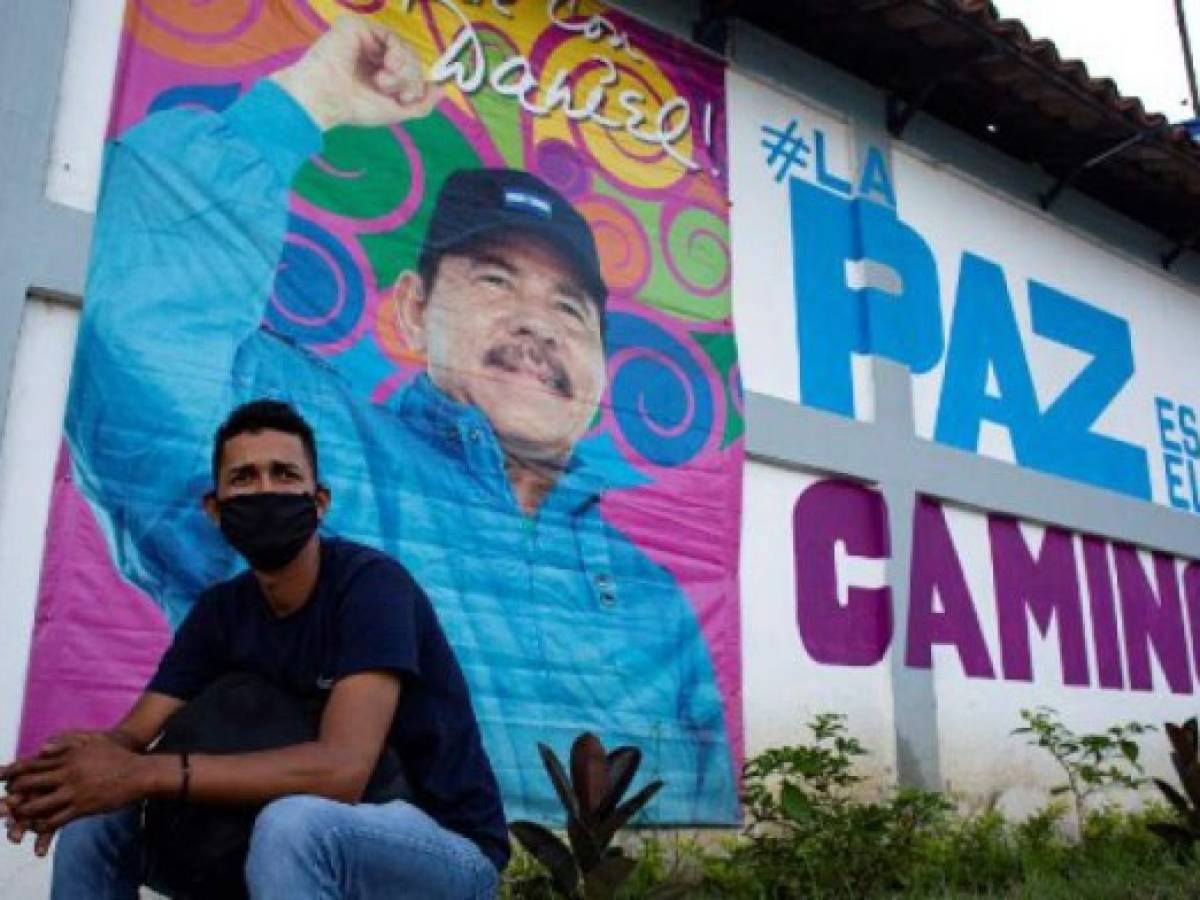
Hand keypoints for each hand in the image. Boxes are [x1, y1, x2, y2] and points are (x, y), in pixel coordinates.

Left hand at [2, 735, 149, 837]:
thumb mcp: (94, 741)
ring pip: (38, 805)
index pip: (34, 763)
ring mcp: (75, 791)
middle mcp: (68, 773)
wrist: (140, 773)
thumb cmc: (117, 755)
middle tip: (4, 802)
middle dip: (12, 794)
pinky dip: (43, 826)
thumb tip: (42, 747)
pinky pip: (56, 820)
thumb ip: (67, 741)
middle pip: (30, 784)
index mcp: (68, 756)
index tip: (0, 776)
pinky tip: (38, 827)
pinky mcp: (83, 807)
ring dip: (24, 813)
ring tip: (16, 818)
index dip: (13, 770)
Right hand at [269, 15, 440, 130]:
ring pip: (404, 47)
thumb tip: (442, 90)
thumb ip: (421, 103)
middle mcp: (372, 54)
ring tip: (382, 81)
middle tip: (392, 90)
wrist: (327, 99)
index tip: (405, 98)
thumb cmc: (355, 108)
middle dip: (409, 77)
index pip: (410, 71)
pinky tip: (386, 66)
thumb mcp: (396, 111)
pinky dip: (396, 53)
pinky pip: (390, 35)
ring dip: (402, 69)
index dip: (415, 84)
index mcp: (377, 72)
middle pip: (411, 58)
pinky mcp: (357, 27)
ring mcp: (364, 39)